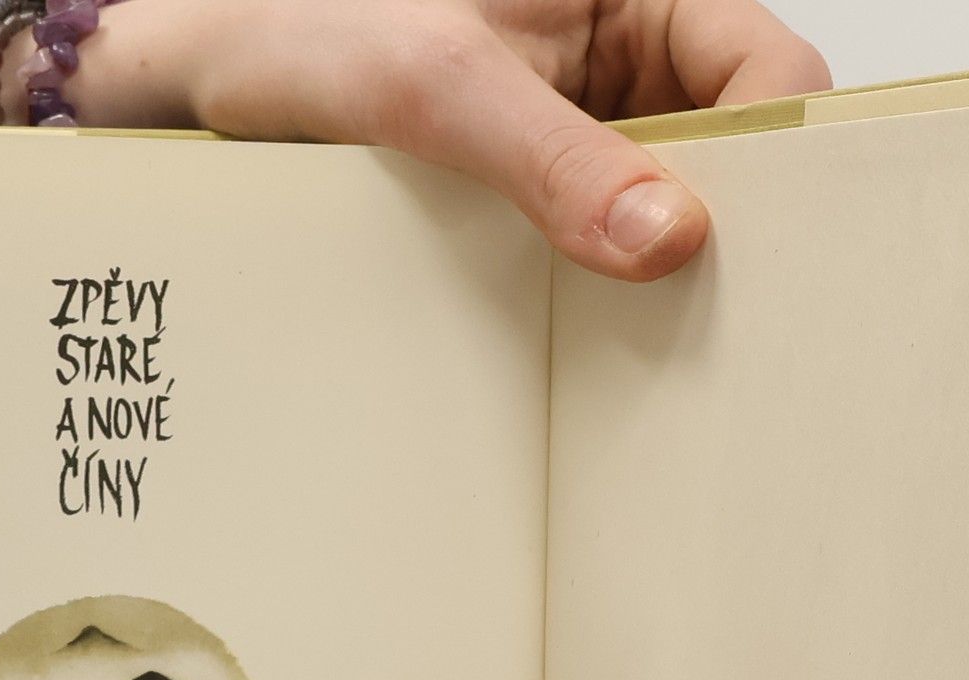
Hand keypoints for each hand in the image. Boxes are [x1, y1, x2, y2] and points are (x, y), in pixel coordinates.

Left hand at [11, 0, 829, 278]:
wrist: (192, 77)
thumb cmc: (295, 26)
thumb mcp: (433, 85)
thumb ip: (551, 156)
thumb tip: (668, 239)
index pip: (763, 70)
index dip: (776, 165)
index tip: (758, 260)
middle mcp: (615, 59)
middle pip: (726, 154)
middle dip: (722, 237)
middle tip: (706, 333)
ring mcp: (571, 133)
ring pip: (659, 214)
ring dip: (648, 282)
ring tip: (641, 357)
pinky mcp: (523, 195)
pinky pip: (588, 251)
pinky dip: (590, 299)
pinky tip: (577, 351)